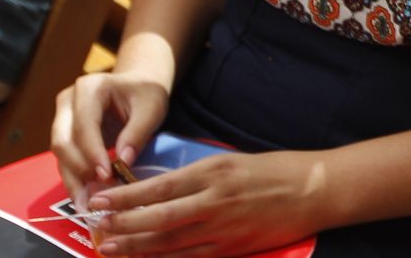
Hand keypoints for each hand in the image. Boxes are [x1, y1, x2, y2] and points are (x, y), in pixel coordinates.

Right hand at [52, 73, 170, 210]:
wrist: (137, 85)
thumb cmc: (146, 93)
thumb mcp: (152, 107)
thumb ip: (137, 132)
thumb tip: (123, 161)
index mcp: (90, 88)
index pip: (84, 125)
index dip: (92, 153)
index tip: (106, 176)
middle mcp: (68, 102)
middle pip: (63, 141)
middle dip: (79, 169)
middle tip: (98, 193)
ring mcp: (62, 118)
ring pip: (60, 154)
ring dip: (73, 179)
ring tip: (88, 203)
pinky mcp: (64, 134)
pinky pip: (65, 159)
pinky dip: (75, 178)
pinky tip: (86, 197)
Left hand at [87, 149, 327, 255]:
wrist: (315, 190)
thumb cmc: (275, 171)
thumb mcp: (233, 162)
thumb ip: (198, 177)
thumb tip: (159, 190)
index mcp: (215, 172)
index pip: (160, 186)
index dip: (126, 197)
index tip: (100, 199)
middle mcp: (215, 200)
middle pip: (158, 218)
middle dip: (122, 225)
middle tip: (95, 227)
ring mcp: (223, 228)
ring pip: (168, 242)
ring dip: (135, 246)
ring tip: (108, 248)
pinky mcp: (231, 248)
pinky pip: (189, 257)